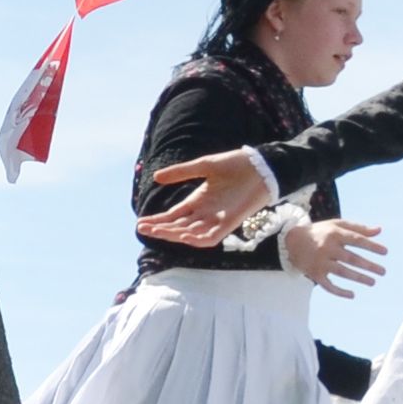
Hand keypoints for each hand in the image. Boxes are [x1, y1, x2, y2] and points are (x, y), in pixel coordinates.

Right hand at [136, 148, 280, 246]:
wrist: (261, 166)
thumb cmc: (236, 165)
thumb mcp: (204, 166)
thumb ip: (181, 172)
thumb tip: (156, 177)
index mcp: (199, 200)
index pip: (174, 215)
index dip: (158, 221)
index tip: (141, 223)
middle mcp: (206, 213)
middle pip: (179, 226)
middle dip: (161, 229)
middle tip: (142, 229)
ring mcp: (217, 219)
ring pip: (191, 233)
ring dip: (174, 234)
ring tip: (156, 232)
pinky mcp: (230, 222)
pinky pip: (212, 237)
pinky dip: (198, 239)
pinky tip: (184, 237)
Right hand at [282, 216, 386, 294]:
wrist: (292, 241)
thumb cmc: (321, 232)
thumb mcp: (337, 225)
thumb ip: (358, 228)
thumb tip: (379, 231)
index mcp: (334, 234)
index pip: (356, 240)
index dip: (371, 246)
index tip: (385, 252)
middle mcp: (327, 248)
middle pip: (351, 258)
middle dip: (369, 266)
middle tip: (383, 272)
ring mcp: (320, 262)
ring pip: (342, 272)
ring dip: (359, 278)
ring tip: (373, 282)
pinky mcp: (315, 274)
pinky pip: (328, 285)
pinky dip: (340, 291)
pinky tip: (352, 294)